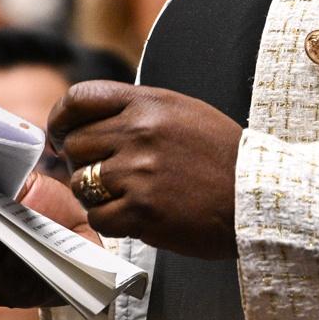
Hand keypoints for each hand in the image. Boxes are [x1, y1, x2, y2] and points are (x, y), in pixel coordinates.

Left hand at [50, 81, 242, 258]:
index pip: (80, 99)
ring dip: (96, 194)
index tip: (61, 134)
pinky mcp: (142, 210)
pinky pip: (98, 216)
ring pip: (81, 183)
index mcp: (149, 102)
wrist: (256, 196)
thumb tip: (90, 122)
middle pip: (75, 145)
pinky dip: (111, 220)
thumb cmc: (222, 156)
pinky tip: (136, 215)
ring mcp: (139, 171)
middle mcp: (140, 131)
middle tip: (106, 175)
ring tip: (126, 196)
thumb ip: (138, 111)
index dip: (61, 119)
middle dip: (83, 162)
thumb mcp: (183, 112)